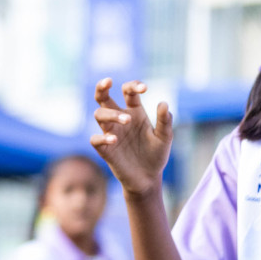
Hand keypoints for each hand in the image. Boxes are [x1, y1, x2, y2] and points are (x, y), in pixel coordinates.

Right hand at [91, 79, 172, 198]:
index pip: (128, 91)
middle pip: (103, 97)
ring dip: (111, 114)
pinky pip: (95, 139)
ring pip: (99, 114)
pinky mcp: (105, 149)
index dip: (133, 85)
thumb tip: (163, 103)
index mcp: (134, 111)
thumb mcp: (165, 138)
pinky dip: (102, 137)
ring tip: (127, 120)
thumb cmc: (156, 155)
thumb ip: (164, 121)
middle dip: (102, 87)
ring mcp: (110, 132)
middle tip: (108, 81)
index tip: (144, 89)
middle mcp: (119, 119)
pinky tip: (114, 140)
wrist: (148, 179)